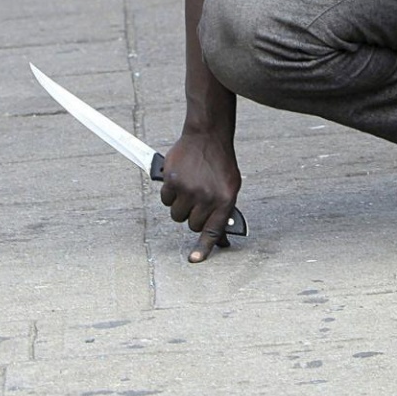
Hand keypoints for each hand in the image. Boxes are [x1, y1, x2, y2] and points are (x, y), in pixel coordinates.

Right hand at [159, 130, 241, 263]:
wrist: (208, 136)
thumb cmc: (220, 163)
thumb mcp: (230, 187)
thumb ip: (224, 211)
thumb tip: (221, 239)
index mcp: (225, 200)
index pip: (214, 230)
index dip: (204, 247)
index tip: (194, 259)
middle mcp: (207, 197)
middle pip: (192, 224)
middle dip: (193, 217)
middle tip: (197, 202)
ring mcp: (188, 189)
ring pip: (177, 214)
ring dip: (181, 206)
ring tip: (188, 190)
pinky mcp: (172, 180)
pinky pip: (166, 200)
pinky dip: (170, 194)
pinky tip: (178, 181)